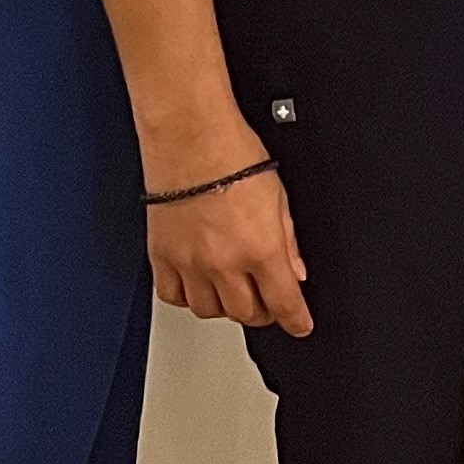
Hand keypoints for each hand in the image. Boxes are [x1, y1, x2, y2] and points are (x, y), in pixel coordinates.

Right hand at [145, 130, 310, 335]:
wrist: (191, 139)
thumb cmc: (235, 156)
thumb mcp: (280, 198)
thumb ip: (288, 241)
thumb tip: (295, 271)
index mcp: (261, 249)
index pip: (283, 302)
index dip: (296, 320)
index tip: (300, 325)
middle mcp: (224, 264)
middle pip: (245, 313)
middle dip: (263, 312)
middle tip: (268, 301)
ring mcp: (190, 264)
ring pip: (208, 311)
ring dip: (226, 307)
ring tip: (236, 290)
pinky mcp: (162, 257)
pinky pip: (173, 296)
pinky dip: (189, 297)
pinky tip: (200, 284)